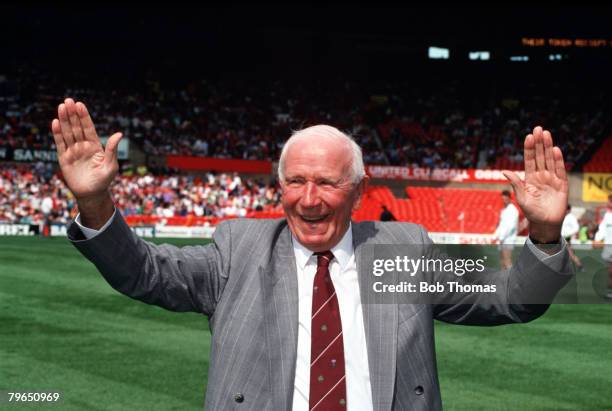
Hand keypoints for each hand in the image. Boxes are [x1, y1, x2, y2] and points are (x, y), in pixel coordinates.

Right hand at [51, 98, 121, 227]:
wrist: (91, 194)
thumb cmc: (104, 181)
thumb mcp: (111, 165)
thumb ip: (112, 149)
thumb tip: (119, 134)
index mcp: (95, 146)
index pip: (88, 128)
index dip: (84, 117)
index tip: (80, 104)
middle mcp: (83, 146)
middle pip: (76, 127)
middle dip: (72, 114)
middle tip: (68, 101)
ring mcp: (73, 151)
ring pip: (67, 133)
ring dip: (64, 120)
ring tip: (61, 107)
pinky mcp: (63, 158)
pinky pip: (60, 144)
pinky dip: (57, 133)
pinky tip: (55, 122)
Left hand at [502, 126, 567, 242]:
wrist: (545, 224)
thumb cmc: (531, 212)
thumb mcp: (521, 198)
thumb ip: (516, 184)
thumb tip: (504, 171)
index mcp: (530, 178)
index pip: (529, 160)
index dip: (529, 148)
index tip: (528, 136)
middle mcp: (541, 175)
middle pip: (540, 156)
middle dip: (538, 142)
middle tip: (538, 128)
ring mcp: (552, 179)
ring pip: (550, 160)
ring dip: (548, 146)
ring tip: (546, 134)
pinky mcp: (562, 184)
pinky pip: (560, 170)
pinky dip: (558, 160)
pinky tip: (555, 149)